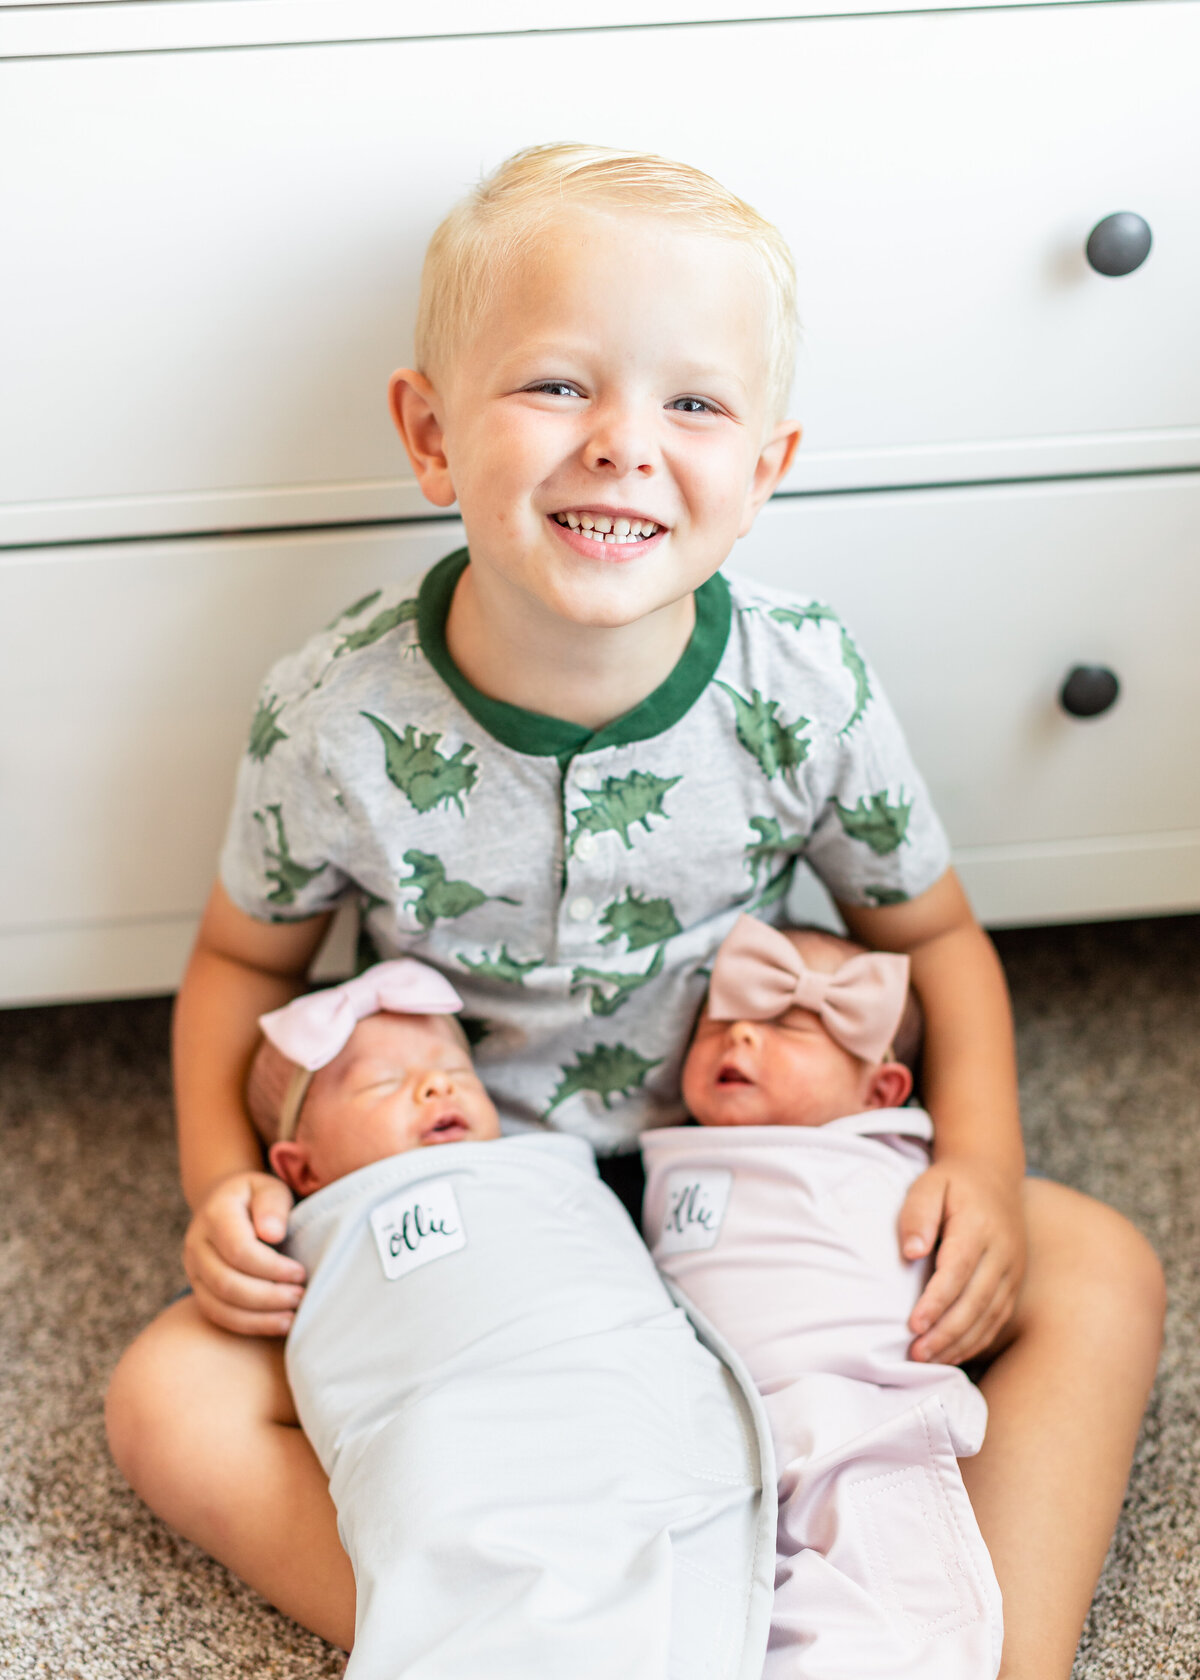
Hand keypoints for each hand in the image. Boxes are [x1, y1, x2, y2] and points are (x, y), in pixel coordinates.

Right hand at [182, 1171, 305, 1336]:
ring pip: (220, 1305)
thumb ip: (272, 1205)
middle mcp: (196, 1244)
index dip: (272, 1267)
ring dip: (259, 1317)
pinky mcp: (199, 1290)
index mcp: (214, 1214)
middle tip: (300, 1296)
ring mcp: (193, 1270)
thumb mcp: (269, 1188)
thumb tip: (272, 1234)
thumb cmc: (257, 1197)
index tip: (300, 1273)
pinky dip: (249, 1325)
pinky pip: (218, 1315)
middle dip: (268, 1296)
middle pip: (227, 1283)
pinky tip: (277, 1324)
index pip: (239, 1250)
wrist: (226, 1204)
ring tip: (292, 1316)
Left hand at [899, 1157, 1025, 1365]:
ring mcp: (1012, 1269)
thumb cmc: (951, 1183)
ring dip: (959, 1342)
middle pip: (976, 1300)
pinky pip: (997, 1318)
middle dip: (946, 1332)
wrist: (993, 1174)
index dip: (936, 1301)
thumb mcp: (928, 1185)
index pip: (958, 1270)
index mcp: (978, 1226)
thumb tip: (911, 1253)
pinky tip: (953, 1354)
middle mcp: (1002, 1251)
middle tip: (916, 1353)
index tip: (913, 1324)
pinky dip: (976, 1340)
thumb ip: (918, 1215)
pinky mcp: (1014, 1282)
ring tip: (928, 1360)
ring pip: (989, 1315)